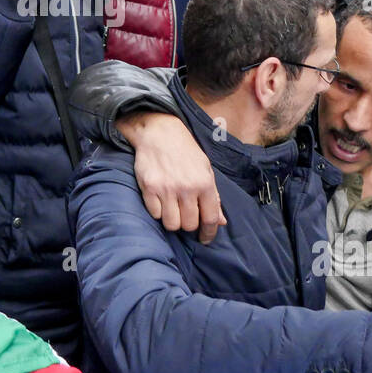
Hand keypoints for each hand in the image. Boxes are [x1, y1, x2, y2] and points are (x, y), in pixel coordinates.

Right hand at [120, 111, 224, 243]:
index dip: (209, 233)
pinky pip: (155, 214)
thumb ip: (214, 197)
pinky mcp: (149, 188)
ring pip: (171, 224)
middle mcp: (186, 187)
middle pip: (189, 225)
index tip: (205, 238)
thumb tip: (222, 222)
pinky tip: (160, 201)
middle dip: (188, 224)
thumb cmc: (185, 152)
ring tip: (173, 209)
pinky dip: (158, 212)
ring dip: (172, 221)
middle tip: (186, 215)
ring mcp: (166, 189)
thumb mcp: (205, 170)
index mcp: (205, 183)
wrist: (159, 133)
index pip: (211, 218)